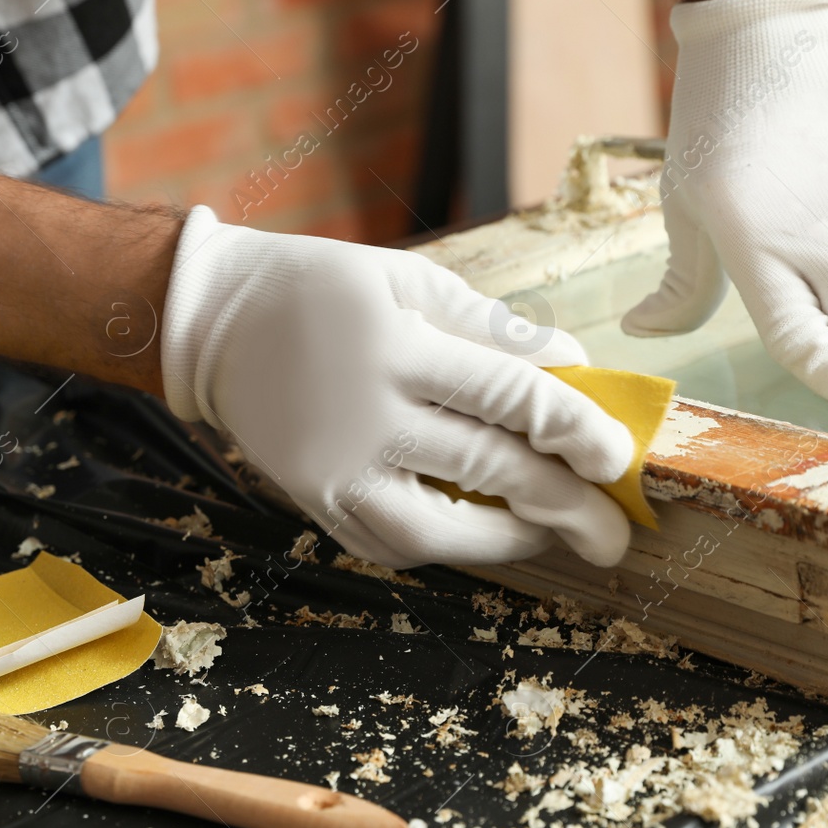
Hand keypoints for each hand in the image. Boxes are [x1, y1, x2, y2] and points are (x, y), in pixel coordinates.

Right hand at [160, 207, 634, 568]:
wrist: (210, 323)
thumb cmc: (317, 289)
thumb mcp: (406, 279)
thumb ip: (491, 325)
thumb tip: (573, 361)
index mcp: (396, 346)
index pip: (509, 397)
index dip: (575, 431)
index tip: (618, 459)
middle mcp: (366, 415)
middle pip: (487, 471)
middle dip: (563, 507)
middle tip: (613, 535)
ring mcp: (334, 469)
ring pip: (438, 530)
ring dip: (507, 543)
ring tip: (553, 539)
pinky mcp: (313, 501)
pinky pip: (389, 545)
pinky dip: (443, 548)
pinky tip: (480, 536)